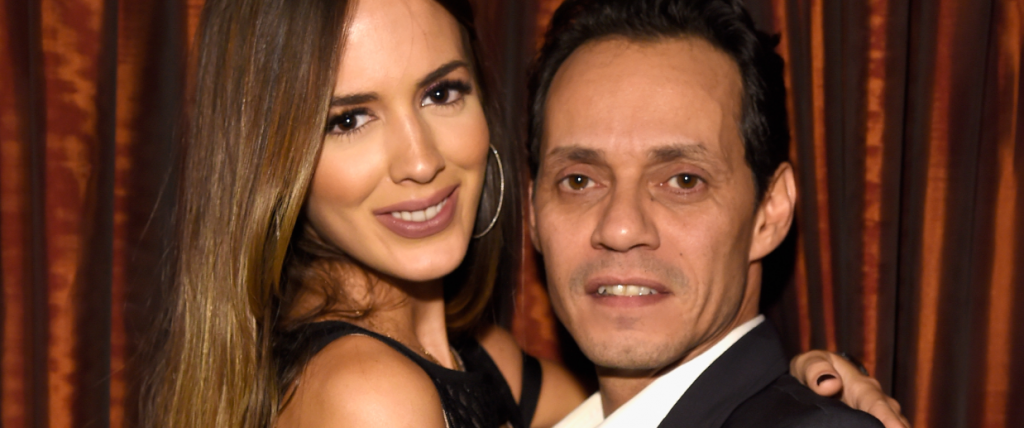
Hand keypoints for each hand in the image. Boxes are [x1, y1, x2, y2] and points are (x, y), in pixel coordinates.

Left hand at [790, 350, 909, 427]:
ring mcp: (877, 417)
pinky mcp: (871, 426)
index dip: (890, 422)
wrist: (814, 376)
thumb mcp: (808, 363)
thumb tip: (829, 385)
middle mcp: (877, 403)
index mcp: (863, 388)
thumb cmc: (813, 369)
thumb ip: (816, 370)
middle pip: (894, 424)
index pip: (880, 407)